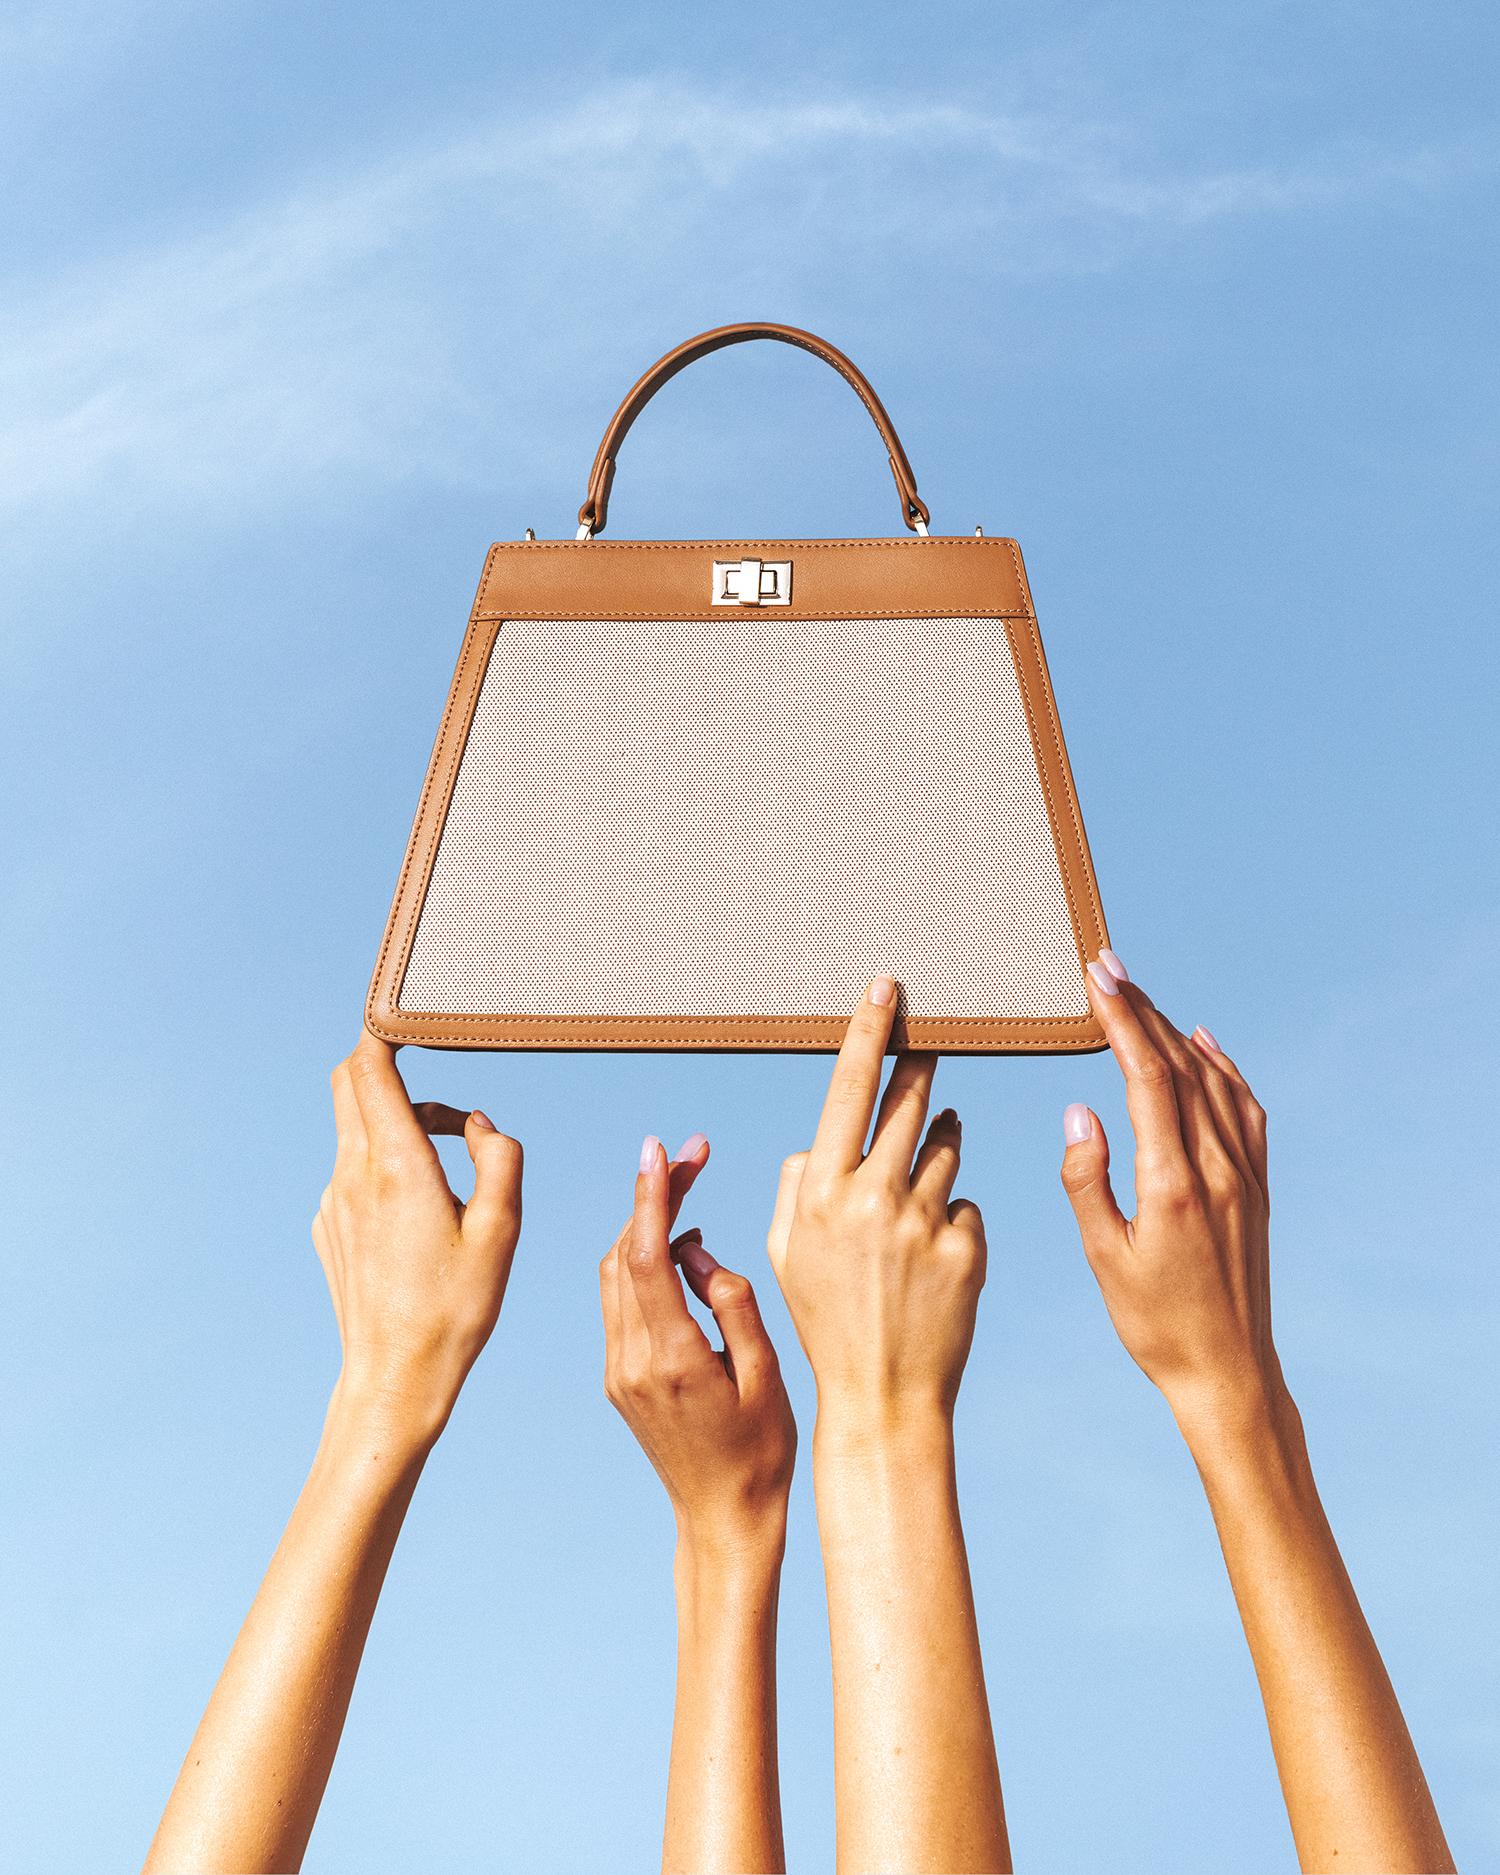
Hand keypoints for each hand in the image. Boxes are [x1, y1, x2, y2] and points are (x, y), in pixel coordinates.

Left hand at [314, 1034, 522, 1446]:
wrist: (395, 1377)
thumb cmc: (456, 1307)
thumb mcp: (503, 1228)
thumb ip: (498, 1156)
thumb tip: (476, 1123)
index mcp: (397, 1166)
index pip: (368, 1068)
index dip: (385, 1031)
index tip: (412, 1019)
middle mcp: (354, 1173)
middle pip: (347, 1084)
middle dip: (385, 1065)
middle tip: (432, 1076)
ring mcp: (334, 1200)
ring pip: (355, 1128)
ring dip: (398, 1121)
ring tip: (451, 1164)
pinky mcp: (329, 1226)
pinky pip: (353, 1170)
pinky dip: (385, 1163)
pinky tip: (422, 1211)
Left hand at [601, 1134, 795, 1555]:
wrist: (723, 1521)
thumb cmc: (762, 1451)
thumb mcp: (767, 1375)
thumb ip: (732, 1303)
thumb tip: (696, 1249)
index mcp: (672, 1360)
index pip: (644, 1259)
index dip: (649, 1197)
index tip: (660, 1150)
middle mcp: (632, 1363)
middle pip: (624, 1254)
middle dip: (653, 1197)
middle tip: (693, 1155)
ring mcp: (618, 1373)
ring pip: (614, 1274)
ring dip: (644, 1227)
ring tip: (690, 1192)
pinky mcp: (618, 1379)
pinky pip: (621, 1303)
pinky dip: (642, 1264)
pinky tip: (681, 1251)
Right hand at [767, 978, 984, 1443]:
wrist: (884, 1397)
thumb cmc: (827, 1320)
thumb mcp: (789, 1252)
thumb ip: (798, 1185)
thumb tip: (821, 1139)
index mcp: (821, 1191)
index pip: (849, 1087)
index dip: (871, 1031)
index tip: (888, 987)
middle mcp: (873, 1196)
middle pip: (908, 1100)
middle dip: (920, 1065)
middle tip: (931, 1041)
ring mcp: (925, 1221)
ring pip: (945, 1146)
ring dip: (939, 1143)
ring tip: (917, 1186)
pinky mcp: (969, 1246)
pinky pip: (965, 1202)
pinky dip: (952, 1214)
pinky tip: (934, 1253)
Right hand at [1060, 950, 1277, 1428]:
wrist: (1228, 1371)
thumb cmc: (1154, 1324)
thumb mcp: (1103, 1256)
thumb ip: (1086, 1179)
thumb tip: (1081, 1110)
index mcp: (1172, 1183)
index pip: (1145, 1076)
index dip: (1121, 1020)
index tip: (1097, 979)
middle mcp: (1216, 1168)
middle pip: (1178, 1064)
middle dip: (1141, 1009)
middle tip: (1107, 967)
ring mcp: (1242, 1175)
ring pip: (1212, 1080)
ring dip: (1174, 1031)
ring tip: (1139, 997)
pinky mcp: (1256, 1188)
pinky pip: (1244, 1110)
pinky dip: (1222, 1068)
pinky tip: (1203, 1047)